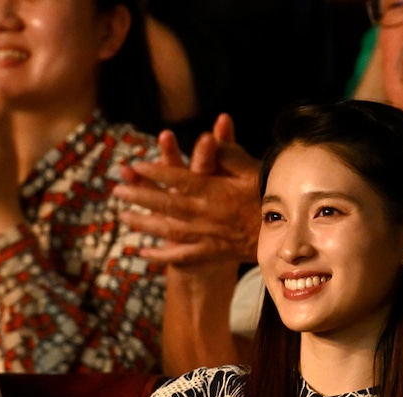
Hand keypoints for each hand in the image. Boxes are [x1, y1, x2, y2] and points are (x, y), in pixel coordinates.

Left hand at [115, 114, 261, 267]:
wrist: (284, 233)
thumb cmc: (267, 196)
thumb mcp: (252, 169)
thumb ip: (229, 153)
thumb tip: (210, 135)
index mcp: (215, 191)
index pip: (181, 180)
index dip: (156, 173)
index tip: (135, 166)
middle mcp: (207, 214)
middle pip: (168, 205)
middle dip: (140, 197)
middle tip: (117, 191)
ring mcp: (208, 236)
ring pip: (170, 230)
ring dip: (144, 224)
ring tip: (123, 217)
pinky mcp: (211, 252)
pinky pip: (183, 256)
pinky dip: (162, 256)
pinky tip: (143, 253)